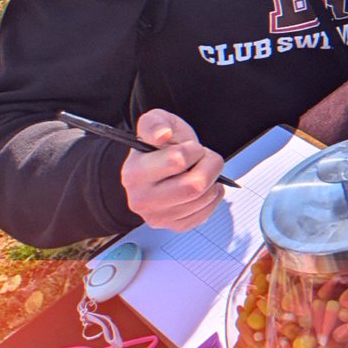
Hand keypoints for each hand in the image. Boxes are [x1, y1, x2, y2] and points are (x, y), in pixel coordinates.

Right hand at [121, 109, 225, 230]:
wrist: (162, 163)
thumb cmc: (161, 143)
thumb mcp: (156, 121)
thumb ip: (156, 123)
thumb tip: (162, 135)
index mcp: (134, 173)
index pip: (177, 161)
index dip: (193, 150)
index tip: (191, 147)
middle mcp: (141, 200)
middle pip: (193, 186)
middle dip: (209, 166)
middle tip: (206, 158)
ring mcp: (157, 217)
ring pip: (202, 200)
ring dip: (212, 181)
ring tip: (202, 171)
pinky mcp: (173, 226)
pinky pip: (204, 214)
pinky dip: (213, 198)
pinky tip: (205, 187)